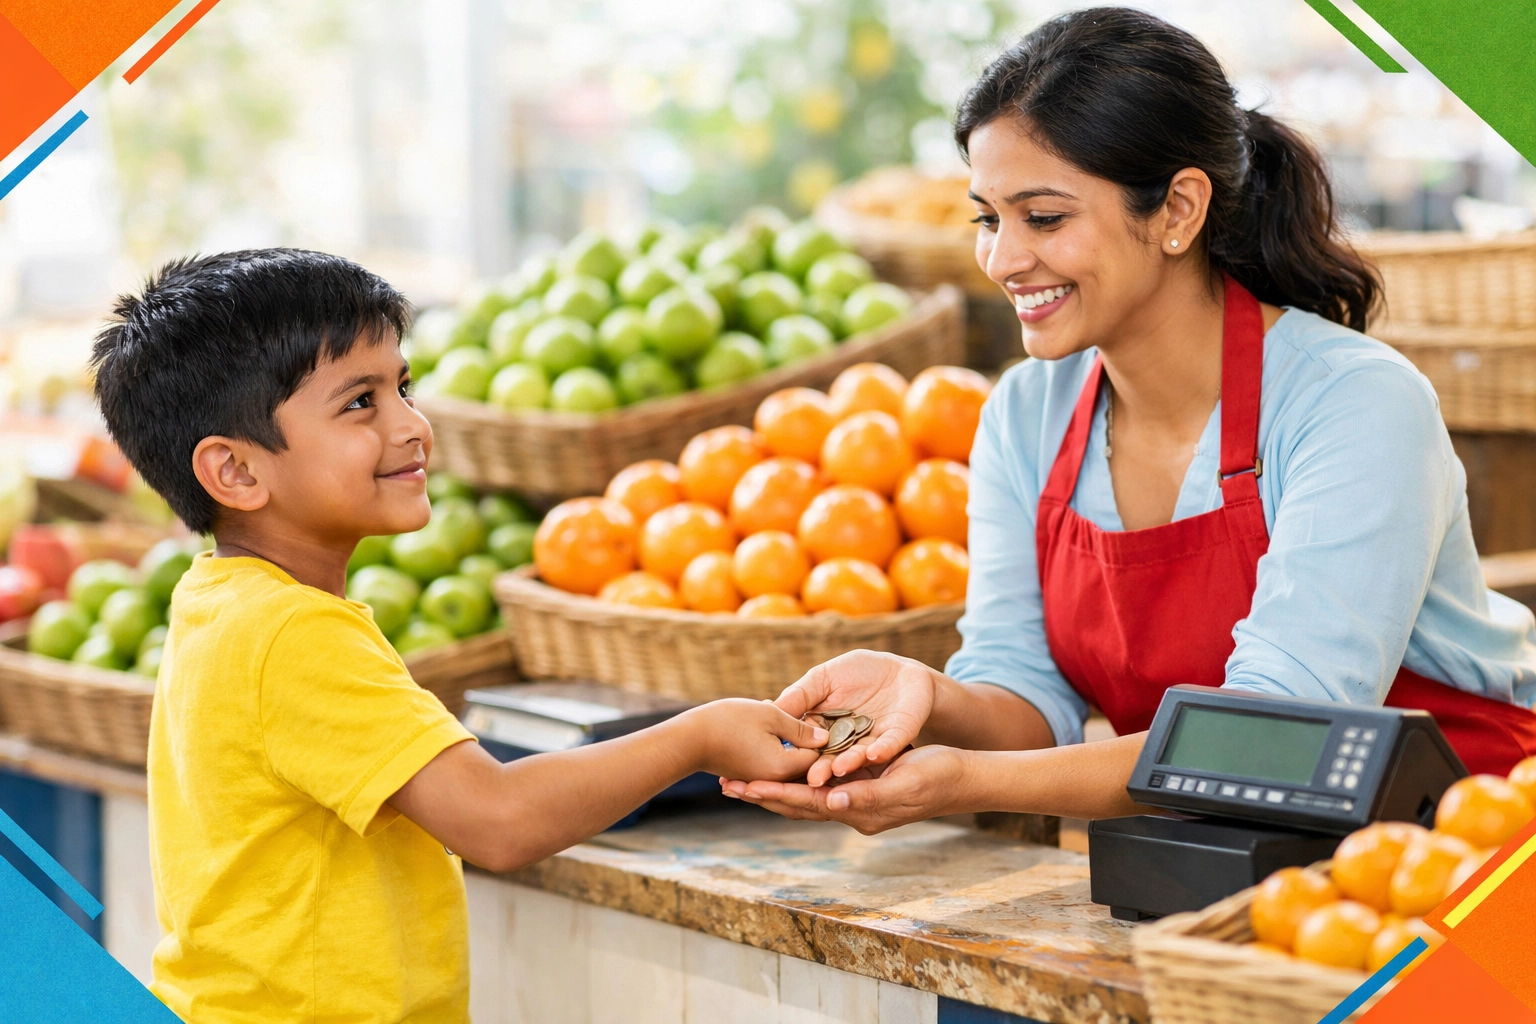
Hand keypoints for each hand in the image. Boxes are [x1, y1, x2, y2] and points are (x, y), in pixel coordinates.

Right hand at [682, 698, 825, 781]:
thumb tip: (825, 738)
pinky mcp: (752, 777)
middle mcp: (776, 781)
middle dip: (804, 739)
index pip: (819, 756)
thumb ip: (800, 728)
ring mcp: (763, 781)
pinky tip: (765, 726)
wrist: (688, 739)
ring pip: (788, 762)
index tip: (817, 716)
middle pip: (805, 763)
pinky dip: (774, 747)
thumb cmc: (729, 722)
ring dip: (788, 742)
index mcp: (784, 767)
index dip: (822, 735)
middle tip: (797, 717)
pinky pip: (772, 764)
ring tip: (778, 716)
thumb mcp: (770, 715)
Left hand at [731, 746, 974, 834]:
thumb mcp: (904, 781)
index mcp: (858, 809)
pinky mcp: (862, 789)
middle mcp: (852, 810)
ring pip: (805, 797)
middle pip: (797, 805)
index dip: (771, 794)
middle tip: (725, 784)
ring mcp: (857, 802)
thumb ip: (868, 792)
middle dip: (762, 794)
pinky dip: (797, 781)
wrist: (964, 778)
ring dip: (774, 790)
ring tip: (742, 780)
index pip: (805, 803)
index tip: (741, 786)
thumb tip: (831, 799)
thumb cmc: (938, 775)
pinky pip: (821, 787)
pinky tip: (783, 771)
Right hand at [771, 650, 938, 784]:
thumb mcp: (823, 678)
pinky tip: (874, 754)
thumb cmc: (858, 671)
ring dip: (849, 763)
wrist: (900, 669)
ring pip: (859, 754)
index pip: (808, 746)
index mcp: (825, 730)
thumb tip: (770, 708)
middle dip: (822, 768)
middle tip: (812, 781)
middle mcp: (847, 742)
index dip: (798, 756)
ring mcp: (873, 740)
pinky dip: (883, 749)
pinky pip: (891, 743)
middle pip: (832, 757)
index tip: (783, 767)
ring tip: (839, 770)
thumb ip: (801, 695)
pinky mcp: (899, 734)